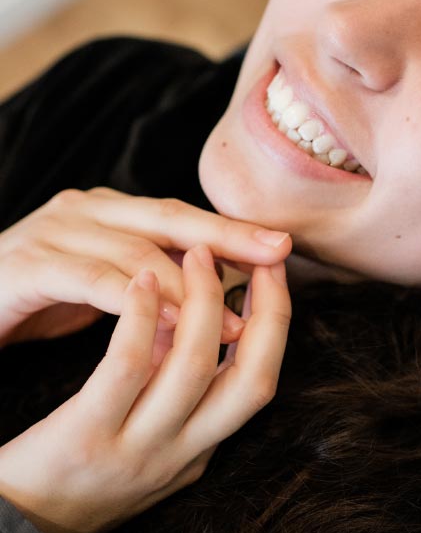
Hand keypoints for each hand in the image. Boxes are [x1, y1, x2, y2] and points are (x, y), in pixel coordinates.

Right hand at [0, 187, 290, 345]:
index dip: (234, 230)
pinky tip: (167, 323)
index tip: (283, 246)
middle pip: (171, 218)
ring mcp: (54, 231)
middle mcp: (87, 210)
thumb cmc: (43, 299)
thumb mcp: (111, 289)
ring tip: (229, 323)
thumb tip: (224, 318)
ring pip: (136, 251)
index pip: (184, 216)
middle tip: (277, 255)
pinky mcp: (25, 265)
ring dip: (188, 288)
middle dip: (228, 237)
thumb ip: (160, 292)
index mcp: (113, 213)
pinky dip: (134, 300)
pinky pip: (90, 279)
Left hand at [0, 245, 290, 532]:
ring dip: (202, 299)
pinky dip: (142, 316)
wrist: (16, 526)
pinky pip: (126, 368)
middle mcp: (180, 452)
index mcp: (200, 447)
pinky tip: (142, 280)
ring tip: (198, 253)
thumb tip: (198, 314)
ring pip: (193, 366)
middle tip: (260, 255)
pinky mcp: (86, 437)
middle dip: (267, 309)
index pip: (261, 380)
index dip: (275, 320)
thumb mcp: (148, 432)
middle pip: (252, 380)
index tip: (273, 272)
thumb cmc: (82, 465)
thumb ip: (175, 383)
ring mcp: (136, 449)